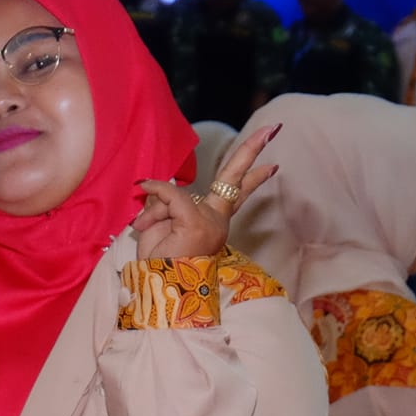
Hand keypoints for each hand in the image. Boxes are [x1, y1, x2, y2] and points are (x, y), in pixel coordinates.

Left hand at [133, 123, 278, 260]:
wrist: (159, 286)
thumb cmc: (159, 261)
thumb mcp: (159, 223)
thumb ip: (164, 201)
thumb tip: (158, 185)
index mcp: (212, 220)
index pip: (236, 194)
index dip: (253, 177)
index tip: (272, 167)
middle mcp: (217, 220)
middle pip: (236, 180)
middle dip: (252, 151)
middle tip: (271, 129)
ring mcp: (210, 221)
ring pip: (178, 195)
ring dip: (154, 209)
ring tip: (145, 225)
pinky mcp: (197, 222)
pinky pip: (172, 195)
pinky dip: (155, 192)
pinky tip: (142, 188)